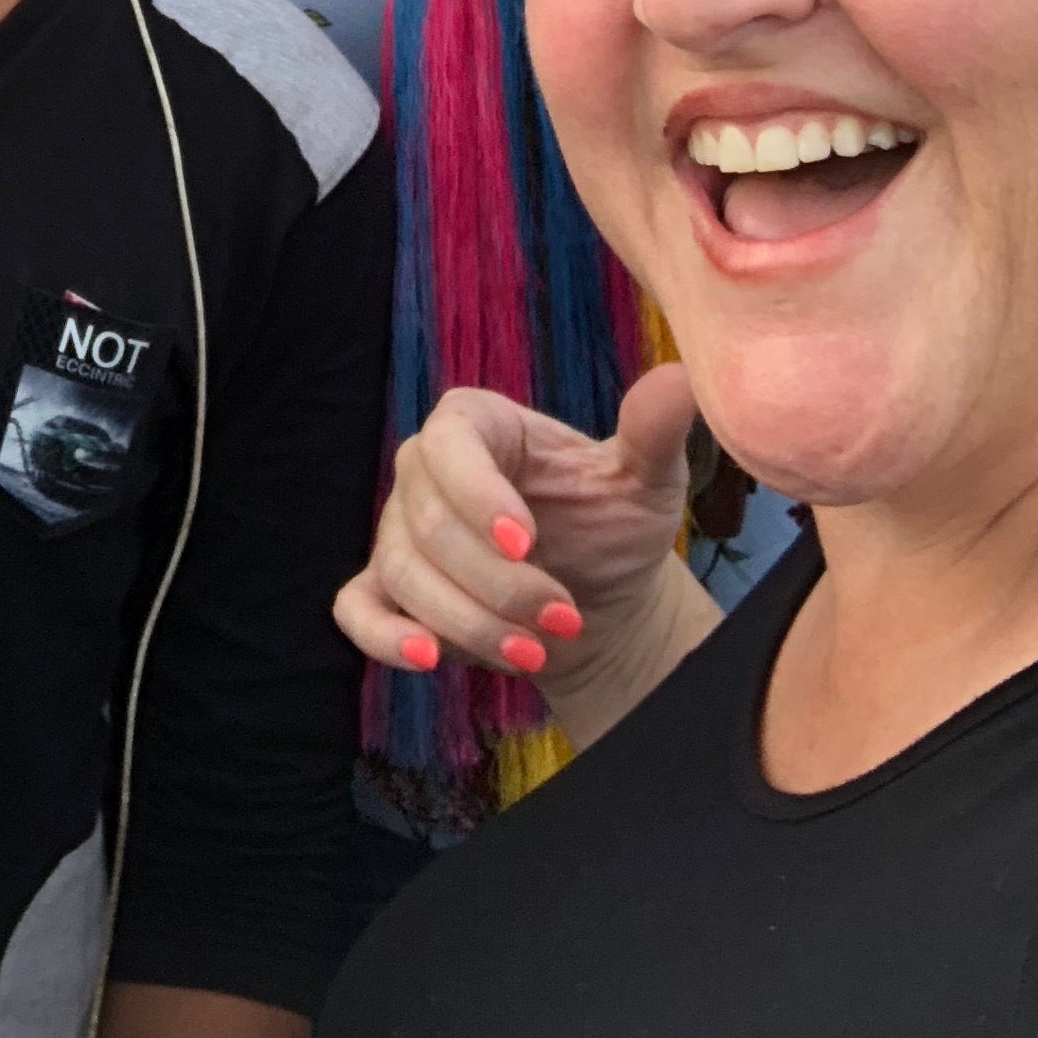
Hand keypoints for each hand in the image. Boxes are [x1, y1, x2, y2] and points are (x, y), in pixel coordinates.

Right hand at [334, 367, 701, 721]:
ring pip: (404, 572)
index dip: (477, 492)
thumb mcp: (643, 481)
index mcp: (479, 425)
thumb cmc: (614, 528)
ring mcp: (399, 532)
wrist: (600, 606)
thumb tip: (680, 378)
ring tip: (535, 653)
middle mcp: (426, 472)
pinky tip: (429, 658)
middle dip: (495, 584)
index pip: (449, 442)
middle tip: (562, 618)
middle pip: (427, 521)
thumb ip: (652, 432)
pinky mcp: (389, 591)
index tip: (526, 542)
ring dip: (469, 621)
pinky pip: (357, 608)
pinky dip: (385, 634)